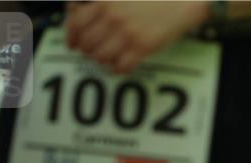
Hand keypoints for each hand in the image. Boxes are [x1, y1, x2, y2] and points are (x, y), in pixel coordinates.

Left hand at [65, 1, 211, 73]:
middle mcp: (113, 19)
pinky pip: (121, 66)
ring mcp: (127, 34)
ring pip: (101, 57)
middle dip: (87, 51)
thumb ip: (99, 2)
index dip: (71, 37)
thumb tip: (75, 12)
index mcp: (104, 3)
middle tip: (92, 53)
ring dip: (102, 61)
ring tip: (108, 58)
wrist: (179, 2)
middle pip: (87, 44)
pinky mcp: (142, 47)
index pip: (76, 24)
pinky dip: (118, 69)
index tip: (72, 44)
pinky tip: (121, 65)